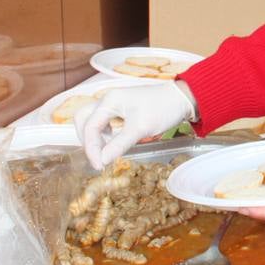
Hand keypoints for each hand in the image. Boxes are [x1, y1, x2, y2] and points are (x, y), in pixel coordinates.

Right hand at [75, 81, 195, 168]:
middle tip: (97, 157)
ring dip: (94, 137)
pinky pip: (102, 121)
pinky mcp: (120, 109)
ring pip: (92, 120)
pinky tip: (113, 141)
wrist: (181, 99)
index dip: (91, 148)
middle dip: (86, 140)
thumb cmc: (163, 109)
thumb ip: (119, 144)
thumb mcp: (140, 129)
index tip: (99, 166)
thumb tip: (101, 161)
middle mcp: (108, 99)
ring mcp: (113, 103)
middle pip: (83, 119)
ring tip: (105, 151)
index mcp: (110, 100)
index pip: (90, 126)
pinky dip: (102, 133)